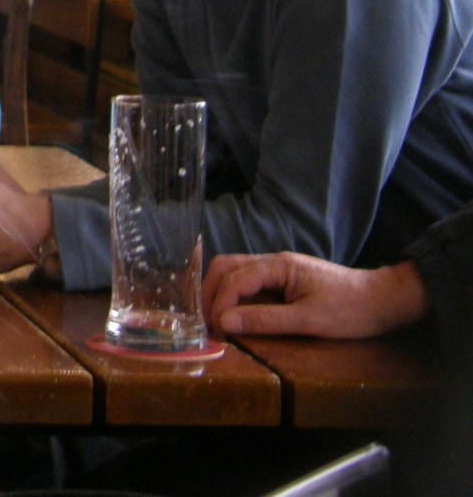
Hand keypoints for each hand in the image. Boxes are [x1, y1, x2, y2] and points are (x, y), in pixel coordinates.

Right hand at [203, 252, 427, 339]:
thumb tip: (224, 322)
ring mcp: (278, 270)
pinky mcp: (283, 281)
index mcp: (278, 266)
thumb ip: (265, 320)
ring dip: (220, 294)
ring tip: (216, 321)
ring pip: (234, 272)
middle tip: (207, 323)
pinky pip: (248, 283)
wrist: (385, 301)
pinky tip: (235, 316)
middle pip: (226, 267)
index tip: (216, 330)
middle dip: (210, 293)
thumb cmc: (351, 310)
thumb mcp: (309, 321)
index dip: (219, 304)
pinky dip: (234, 297)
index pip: (234, 279)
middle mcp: (273, 262)